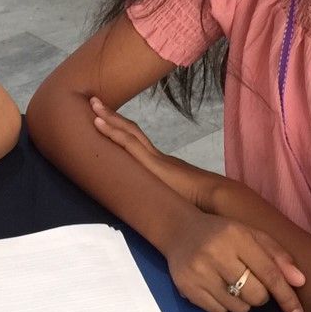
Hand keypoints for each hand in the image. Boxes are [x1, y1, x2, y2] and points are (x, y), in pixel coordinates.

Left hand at [90, 97, 219, 209]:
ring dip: (108, 118)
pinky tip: (98, 123)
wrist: (218, 198)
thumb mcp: (177, 200)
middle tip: (93, 101)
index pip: (137, 142)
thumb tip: (159, 209)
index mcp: (160, 164)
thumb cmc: (202, 203)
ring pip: (127, 132)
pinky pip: (128, 144)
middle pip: (130, 131)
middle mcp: (156, 156)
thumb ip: (167, 200)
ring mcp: (154, 158)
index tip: (107, 120)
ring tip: (92, 104)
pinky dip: (112, 132)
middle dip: (112, 116)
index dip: (121, 130)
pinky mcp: (152, 164)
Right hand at [164, 212, 307, 311]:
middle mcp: (216, 253)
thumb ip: (277, 255)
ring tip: (232, 283)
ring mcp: (199, 272)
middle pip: (255, 295)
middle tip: (251, 282)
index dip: (286, 296)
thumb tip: (300, 281)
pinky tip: (216, 287)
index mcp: (236, 236)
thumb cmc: (222, 233)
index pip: (269, 272)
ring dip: (242, 301)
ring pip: (238, 307)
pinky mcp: (186, 287)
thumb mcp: (250, 234)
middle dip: (260, 295)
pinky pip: (219, 311)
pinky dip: (224, 305)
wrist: (178, 230)